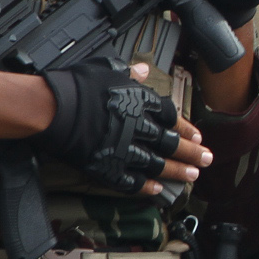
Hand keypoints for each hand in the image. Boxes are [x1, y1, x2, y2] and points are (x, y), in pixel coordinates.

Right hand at [36, 58, 198, 194]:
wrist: (52, 108)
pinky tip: (157, 189)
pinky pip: (131, 181)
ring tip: (193, 176)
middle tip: (206, 159)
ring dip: (177, 171)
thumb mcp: (107, 69)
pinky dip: (145, 186)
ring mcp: (125, 149)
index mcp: (142, 102)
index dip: (185, 128)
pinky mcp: (107, 167)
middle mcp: (139, 127)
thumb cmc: (77, 85)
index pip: (172, 117)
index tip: (197, 136)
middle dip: (191, 152)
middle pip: (171, 142)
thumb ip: (129, 73)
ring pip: (158, 163)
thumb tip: (143, 69)